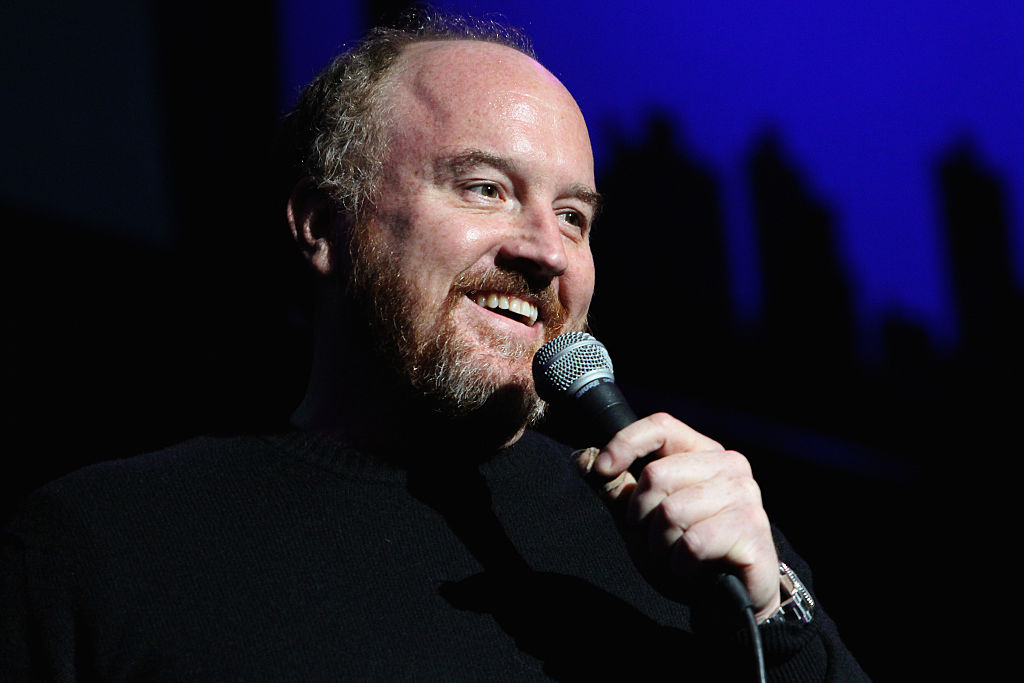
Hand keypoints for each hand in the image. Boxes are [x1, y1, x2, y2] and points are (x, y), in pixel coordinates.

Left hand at [578, 412, 780, 621]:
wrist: (729, 601)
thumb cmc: (686, 555)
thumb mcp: (643, 520)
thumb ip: (618, 490)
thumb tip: (584, 459)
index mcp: (703, 453)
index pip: (661, 427)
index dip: (626, 443)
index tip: (604, 470)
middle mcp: (729, 466)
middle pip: (657, 475)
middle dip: (641, 516)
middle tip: (655, 539)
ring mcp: (744, 495)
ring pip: (671, 511)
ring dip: (661, 545)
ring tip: (675, 556)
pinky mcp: (750, 529)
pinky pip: (692, 542)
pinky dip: (681, 564)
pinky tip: (692, 569)